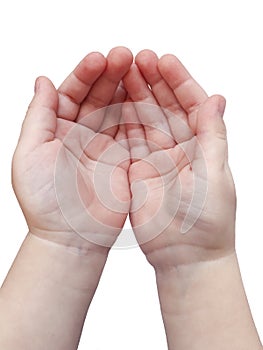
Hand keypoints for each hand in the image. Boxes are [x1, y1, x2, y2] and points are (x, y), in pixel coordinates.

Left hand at [12, 47, 132, 250]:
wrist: (74, 237)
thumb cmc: (47, 202)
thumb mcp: (31, 153)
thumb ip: (38, 115)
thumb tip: (42, 80)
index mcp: (56, 130)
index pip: (70, 93)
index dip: (84, 75)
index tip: (98, 59)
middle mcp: (80, 134)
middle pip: (96, 97)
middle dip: (109, 75)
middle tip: (124, 56)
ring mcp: (104, 145)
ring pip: (116, 109)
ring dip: (126, 88)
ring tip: (138, 67)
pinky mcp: (124, 158)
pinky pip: (132, 130)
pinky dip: (139, 112)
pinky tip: (146, 94)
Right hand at [123, 50, 235, 267]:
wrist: (184, 256)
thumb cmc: (207, 221)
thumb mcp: (214, 174)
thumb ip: (213, 136)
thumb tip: (217, 98)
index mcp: (203, 146)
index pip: (192, 105)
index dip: (179, 81)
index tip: (163, 61)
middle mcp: (180, 148)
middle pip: (165, 108)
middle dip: (153, 83)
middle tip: (137, 59)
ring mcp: (157, 158)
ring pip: (145, 120)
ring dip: (135, 97)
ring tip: (123, 72)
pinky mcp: (138, 170)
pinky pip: (129, 140)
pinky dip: (122, 121)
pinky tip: (114, 101)